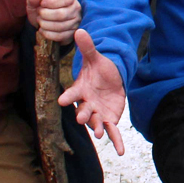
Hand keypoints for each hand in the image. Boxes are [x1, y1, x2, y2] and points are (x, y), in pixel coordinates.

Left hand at [26, 0, 80, 42]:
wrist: (46, 21)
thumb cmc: (43, 9)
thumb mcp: (36, 3)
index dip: (51, 2)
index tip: (41, 4)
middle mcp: (76, 8)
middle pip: (62, 14)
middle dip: (46, 15)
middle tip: (39, 15)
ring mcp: (76, 21)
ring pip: (61, 26)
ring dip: (46, 25)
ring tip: (40, 22)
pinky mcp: (72, 33)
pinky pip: (60, 36)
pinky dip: (48, 34)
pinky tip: (42, 30)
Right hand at [57, 29, 126, 155]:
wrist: (110, 79)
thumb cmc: (99, 69)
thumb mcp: (95, 58)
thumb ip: (87, 48)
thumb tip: (80, 30)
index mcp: (81, 90)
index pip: (72, 94)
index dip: (68, 97)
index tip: (62, 100)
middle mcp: (86, 104)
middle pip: (83, 111)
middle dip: (83, 115)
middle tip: (81, 119)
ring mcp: (98, 113)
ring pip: (96, 123)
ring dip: (98, 128)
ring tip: (99, 134)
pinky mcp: (109, 119)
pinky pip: (112, 132)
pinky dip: (117, 141)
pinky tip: (121, 152)